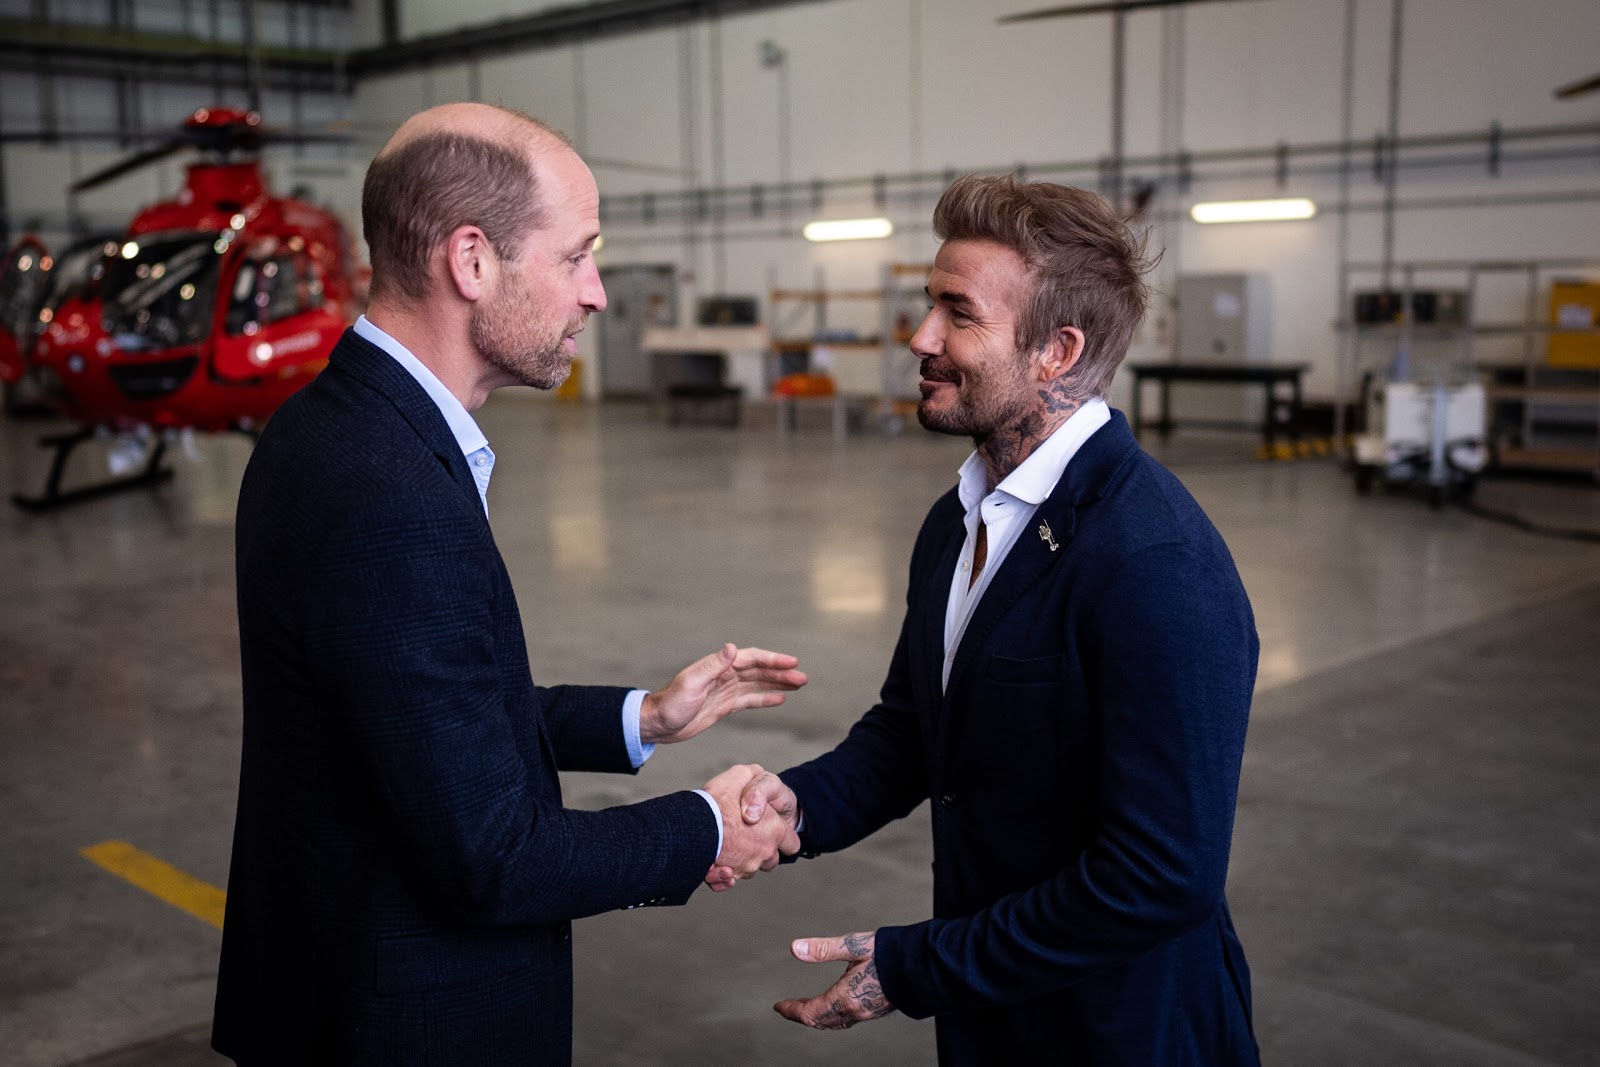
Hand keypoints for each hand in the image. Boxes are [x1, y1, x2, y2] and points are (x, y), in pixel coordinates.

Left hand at [640, 644, 806, 745]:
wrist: (658, 724)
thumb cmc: (671, 704)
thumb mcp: (691, 683)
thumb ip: (713, 665)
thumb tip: (733, 648)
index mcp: (718, 667)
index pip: (751, 659)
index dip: (772, 660)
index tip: (792, 663)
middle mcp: (724, 675)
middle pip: (759, 671)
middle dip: (781, 673)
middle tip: (803, 678)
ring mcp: (725, 690)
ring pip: (758, 684)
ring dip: (778, 683)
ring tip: (799, 685)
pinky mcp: (724, 705)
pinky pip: (750, 700)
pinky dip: (765, 698)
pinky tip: (780, 699)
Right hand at [704, 769, 798, 890]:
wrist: (687, 823)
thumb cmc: (718, 799)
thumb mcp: (743, 775)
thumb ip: (757, 784)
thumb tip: (758, 802)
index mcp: (774, 830)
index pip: (791, 843)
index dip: (781, 836)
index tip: (768, 831)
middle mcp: (764, 852)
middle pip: (769, 860)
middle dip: (759, 850)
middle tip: (741, 835)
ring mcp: (746, 867)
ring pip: (748, 869)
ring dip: (738, 861)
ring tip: (723, 845)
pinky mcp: (727, 878)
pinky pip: (728, 881)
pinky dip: (722, 877)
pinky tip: (715, 865)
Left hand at [774, 932, 896, 1029]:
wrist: (925, 966)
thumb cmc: (891, 953)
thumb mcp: (853, 945)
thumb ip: (823, 949)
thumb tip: (795, 948)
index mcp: (846, 997)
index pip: (810, 1012)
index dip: (792, 1010)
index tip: (779, 1006)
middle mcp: (855, 1010)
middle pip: (821, 1022)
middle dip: (802, 1016)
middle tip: (788, 1009)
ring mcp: (867, 1013)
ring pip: (835, 1023)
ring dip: (817, 1018)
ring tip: (807, 1008)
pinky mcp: (877, 1010)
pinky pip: (848, 1020)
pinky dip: (833, 1016)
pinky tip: (835, 1005)